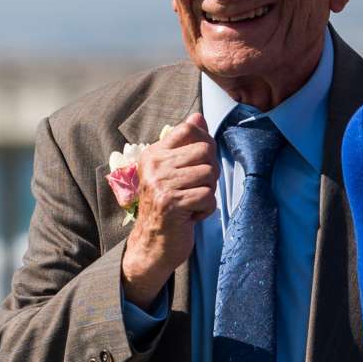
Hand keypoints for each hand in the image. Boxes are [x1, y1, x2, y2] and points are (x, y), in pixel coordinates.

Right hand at [119, 114, 217, 307]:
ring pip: (210, 174)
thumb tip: (199, 116)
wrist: (152, 245)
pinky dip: (206, 210)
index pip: (188, 128)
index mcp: (153, 154)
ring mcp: (162, 184)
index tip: (199, 162)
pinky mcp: (172, 204)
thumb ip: (185, 144)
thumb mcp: (172, 172)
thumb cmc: (167, 206)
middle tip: (196, 188)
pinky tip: (190, 216)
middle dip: (210, 171)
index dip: (205, 142)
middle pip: (205, 150)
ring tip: (191, 202)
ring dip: (208, 192)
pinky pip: (208, 197)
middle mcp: (155, 166)